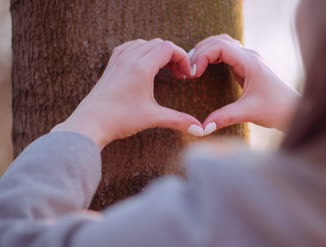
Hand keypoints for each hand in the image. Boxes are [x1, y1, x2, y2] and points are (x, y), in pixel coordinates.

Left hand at [51, 38, 203, 148]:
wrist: (90, 124)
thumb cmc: (119, 119)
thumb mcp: (153, 118)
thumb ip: (179, 121)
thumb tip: (200, 130)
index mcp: (141, 67)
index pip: (168, 48)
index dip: (183, 58)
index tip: (187, 75)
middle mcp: (129, 58)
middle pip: (158, 43)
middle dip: (173, 56)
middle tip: (180, 75)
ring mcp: (118, 60)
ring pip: (144, 43)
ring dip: (158, 52)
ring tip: (166, 71)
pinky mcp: (111, 66)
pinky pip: (130, 47)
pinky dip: (143, 51)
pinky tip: (146, 66)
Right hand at [188, 34, 299, 133]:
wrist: (293, 111)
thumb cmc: (276, 109)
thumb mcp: (249, 113)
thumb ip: (225, 117)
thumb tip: (203, 127)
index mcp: (250, 62)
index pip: (220, 46)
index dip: (202, 55)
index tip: (192, 73)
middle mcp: (250, 56)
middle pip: (219, 40)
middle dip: (200, 51)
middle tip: (187, 70)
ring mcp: (249, 59)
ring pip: (223, 43)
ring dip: (206, 50)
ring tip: (192, 66)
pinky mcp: (247, 66)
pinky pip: (227, 52)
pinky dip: (213, 55)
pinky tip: (204, 68)